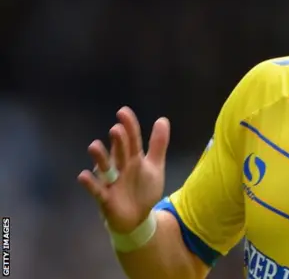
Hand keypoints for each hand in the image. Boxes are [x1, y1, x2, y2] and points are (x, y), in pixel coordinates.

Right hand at [78, 106, 169, 233]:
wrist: (138, 218)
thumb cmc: (143, 189)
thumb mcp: (154, 166)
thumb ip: (158, 144)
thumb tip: (162, 119)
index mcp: (132, 158)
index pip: (131, 139)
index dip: (128, 126)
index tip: (123, 112)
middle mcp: (119, 167)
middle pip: (119, 151)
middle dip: (117, 141)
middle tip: (116, 129)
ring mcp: (111, 182)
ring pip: (104, 167)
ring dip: (99, 157)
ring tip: (94, 146)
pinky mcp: (105, 198)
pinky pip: (96, 190)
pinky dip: (90, 184)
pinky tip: (84, 175)